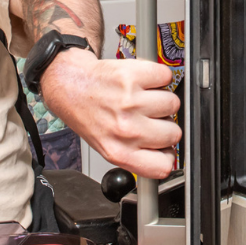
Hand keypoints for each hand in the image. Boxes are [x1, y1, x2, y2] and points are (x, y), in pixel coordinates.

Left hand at [39, 50, 180, 179]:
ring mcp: (129, 102)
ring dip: (161, 98)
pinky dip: (158, 77)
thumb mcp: (106, 146)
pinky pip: (166, 77)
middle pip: (174, 133)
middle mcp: (124, 129)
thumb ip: (136, 155)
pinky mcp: (131, 77)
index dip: (167, 155)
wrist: (71, 84)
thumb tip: (167, 155)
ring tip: (141, 98)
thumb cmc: (89, 114)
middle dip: (164, 124)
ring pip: (173, 104)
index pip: (163, 167)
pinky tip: (142, 82)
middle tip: (146, 116)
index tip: (164, 147)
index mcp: (118, 152)